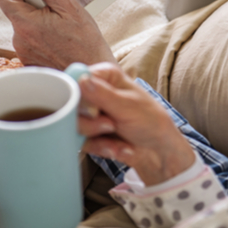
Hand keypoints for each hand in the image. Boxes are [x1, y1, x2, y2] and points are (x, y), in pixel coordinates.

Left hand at [0, 0, 115, 69]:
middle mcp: (20, 39)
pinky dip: (41, 39)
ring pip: (24, 27)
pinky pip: (30, 42)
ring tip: (61, 30)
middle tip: (56, 14)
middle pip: (17, 13)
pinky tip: (59, 42)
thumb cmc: (86, 42)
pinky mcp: (29, 61)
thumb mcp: (69, 7)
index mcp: (26, 23)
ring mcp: (23, 52)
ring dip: (39, 24)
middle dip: (33, 8)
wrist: (93, 70)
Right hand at [77, 63, 195, 185]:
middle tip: (109, 125)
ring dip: (96, 136)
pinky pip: (82, 142)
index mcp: (105, 77)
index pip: (76, 78)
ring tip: (116, 137)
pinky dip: (101, 148)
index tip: (91, 108)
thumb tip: (81, 80)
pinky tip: (118, 147)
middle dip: (89, 122)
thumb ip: (103, 94)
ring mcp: (90, 114)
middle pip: (70, 104)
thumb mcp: (128, 106)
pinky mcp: (89, 134)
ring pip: (73, 125)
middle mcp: (94, 93)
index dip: (78, 94)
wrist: (158, 151)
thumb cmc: (150, 121)